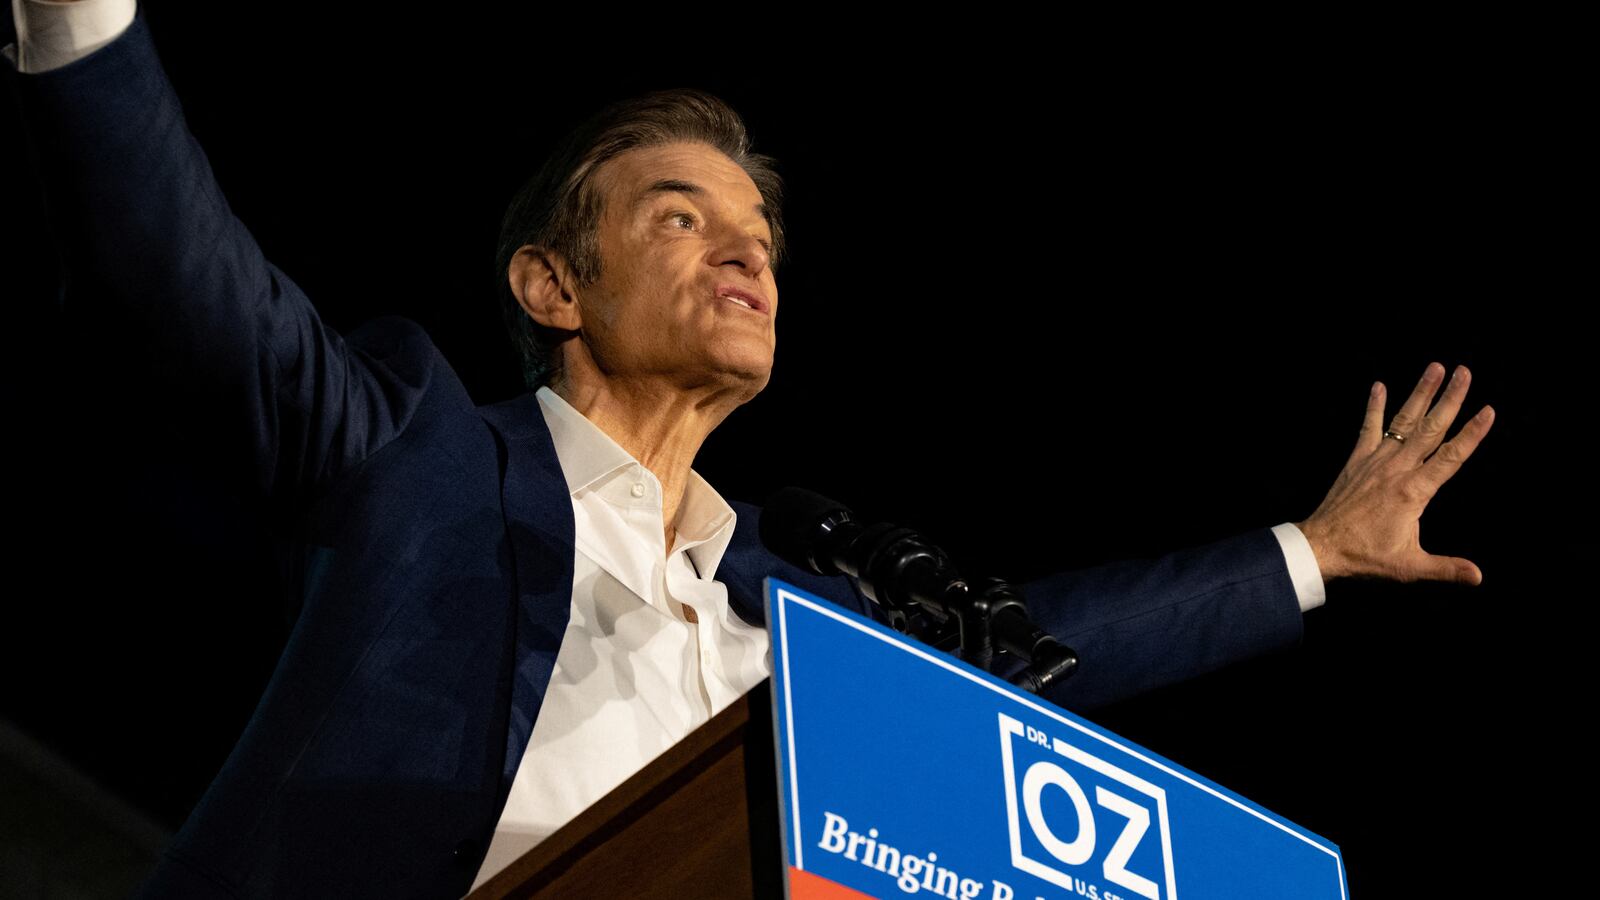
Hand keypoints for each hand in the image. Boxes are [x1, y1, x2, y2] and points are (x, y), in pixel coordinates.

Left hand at [1295, 362, 1494, 585]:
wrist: (1321, 547)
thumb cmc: (1365, 558)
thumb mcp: (1410, 567)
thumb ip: (1446, 569)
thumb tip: (1479, 577)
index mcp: (1414, 491)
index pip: (1451, 457)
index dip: (1472, 434)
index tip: (1489, 410)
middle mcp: (1397, 469)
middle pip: (1431, 429)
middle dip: (1450, 399)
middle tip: (1465, 372)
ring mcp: (1375, 461)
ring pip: (1403, 421)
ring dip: (1419, 393)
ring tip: (1435, 367)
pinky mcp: (1356, 461)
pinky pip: (1367, 428)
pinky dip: (1373, 407)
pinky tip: (1378, 385)